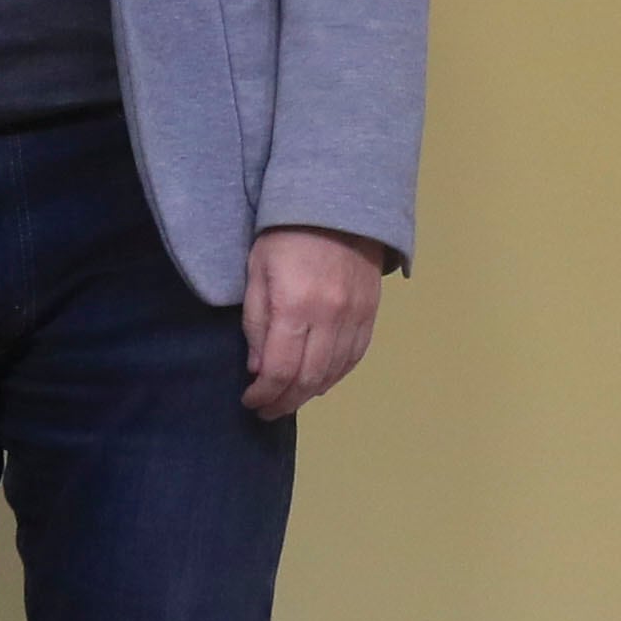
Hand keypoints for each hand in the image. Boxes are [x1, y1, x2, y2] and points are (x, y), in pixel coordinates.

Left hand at [241, 226, 385, 418]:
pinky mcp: (371, 316)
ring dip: (309, 394)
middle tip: (266, 411)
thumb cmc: (283, 236)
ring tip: (287, 401)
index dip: (264, 394)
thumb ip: (256, 322)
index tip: (250, 401)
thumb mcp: (256, 272)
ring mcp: (356, 319)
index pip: (280, 369)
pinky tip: (318, 383)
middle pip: (309, 379)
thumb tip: (258, 369)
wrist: (336, 208)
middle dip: (285, 401)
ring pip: (334, 373)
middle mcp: (330, 319)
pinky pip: (354, 359)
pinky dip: (334, 377)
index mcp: (295, 307)